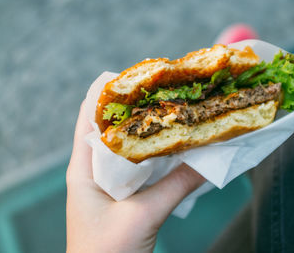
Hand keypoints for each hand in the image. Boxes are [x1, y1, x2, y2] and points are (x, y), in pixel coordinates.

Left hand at [66, 101, 204, 252]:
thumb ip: (176, 186)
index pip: (88, 117)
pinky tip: (177, 146)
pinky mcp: (127, 196)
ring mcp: (111, 183)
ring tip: (175, 112)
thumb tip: (209, 158)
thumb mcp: (143, 216)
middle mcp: (95, 170)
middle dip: (137, 108)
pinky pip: (143, 167)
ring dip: (150, 131)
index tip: (136, 76)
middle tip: (165, 91)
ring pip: (130, 147)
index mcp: (84, 169)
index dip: (107, 93)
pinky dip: (159, 154)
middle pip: (112, 127)